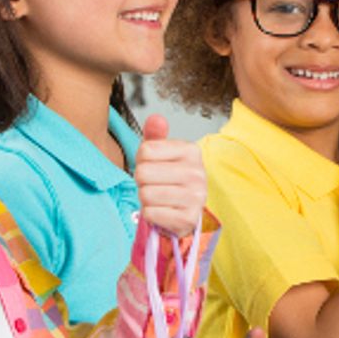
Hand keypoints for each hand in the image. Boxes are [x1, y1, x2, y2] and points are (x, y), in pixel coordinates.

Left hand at [133, 114, 205, 235]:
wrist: (186, 211)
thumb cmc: (171, 180)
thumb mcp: (164, 154)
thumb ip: (156, 136)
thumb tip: (155, 118)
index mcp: (192, 151)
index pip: (145, 151)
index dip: (141, 161)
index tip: (153, 167)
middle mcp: (197, 172)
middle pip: (143, 173)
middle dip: (142, 182)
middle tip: (154, 185)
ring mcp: (196, 197)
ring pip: (145, 195)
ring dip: (145, 199)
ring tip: (159, 198)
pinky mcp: (188, 218)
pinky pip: (150, 213)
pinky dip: (151, 215)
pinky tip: (163, 211)